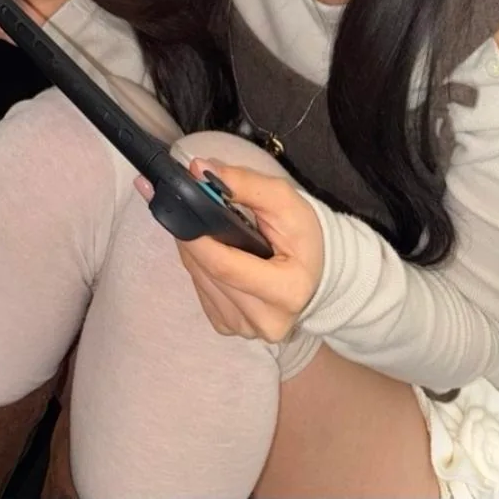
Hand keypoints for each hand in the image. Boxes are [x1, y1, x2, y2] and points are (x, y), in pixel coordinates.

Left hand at [135, 158, 324, 341]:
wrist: (317, 270)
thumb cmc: (303, 234)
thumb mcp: (283, 200)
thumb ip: (244, 183)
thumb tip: (199, 170)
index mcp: (287, 291)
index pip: (226, 266)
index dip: (198, 237)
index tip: (181, 208)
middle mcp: (265, 320)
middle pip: (209, 274)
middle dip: (190, 238)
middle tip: (181, 206)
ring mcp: (244, 329)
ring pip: (200, 283)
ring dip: (191, 251)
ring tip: (195, 225)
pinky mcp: (228, 327)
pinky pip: (201, 293)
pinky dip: (199, 267)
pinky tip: (208, 250)